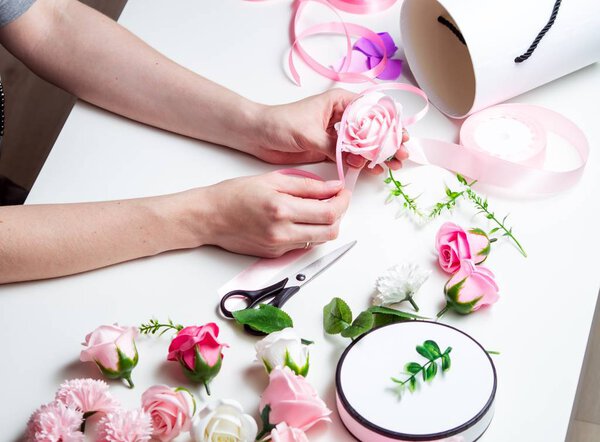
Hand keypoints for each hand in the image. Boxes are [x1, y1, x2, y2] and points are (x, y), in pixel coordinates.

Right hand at [191, 172, 350, 257]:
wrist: (209, 217)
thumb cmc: (234, 195)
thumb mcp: (271, 180)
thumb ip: (306, 185)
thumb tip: (333, 187)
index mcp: (282, 209)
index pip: (329, 211)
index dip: (343, 201)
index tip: (343, 191)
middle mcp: (282, 232)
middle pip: (330, 231)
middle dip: (340, 214)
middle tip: (336, 200)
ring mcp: (279, 246)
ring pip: (319, 240)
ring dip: (326, 224)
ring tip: (318, 207)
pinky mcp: (275, 254)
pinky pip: (303, 244)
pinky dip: (309, 231)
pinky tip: (299, 218)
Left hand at [249, 89, 409, 173]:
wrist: (258, 136)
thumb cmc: (279, 124)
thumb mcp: (309, 133)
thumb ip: (334, 145)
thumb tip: (356, 157)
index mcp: (339, 102)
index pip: (372, 111)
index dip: (389, 125)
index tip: (399, 138)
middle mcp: (341, 116)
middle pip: (373, 129)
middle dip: (388, 143)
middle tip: (401, 156)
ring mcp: (337, 134)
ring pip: (365, 144)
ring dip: (379, 155)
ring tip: (392, 166)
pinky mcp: (330, 149)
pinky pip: (352, 156)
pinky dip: (363, 163)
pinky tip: (374, 170)